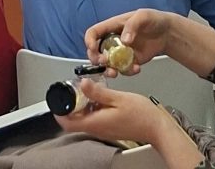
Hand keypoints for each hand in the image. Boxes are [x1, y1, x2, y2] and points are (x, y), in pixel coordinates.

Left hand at [57, 80, 205, 167]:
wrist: (157, 127)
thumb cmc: (141, 113)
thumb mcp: (118, 97)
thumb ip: (98, 92)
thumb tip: (82, 84)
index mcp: (96, 123)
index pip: (69, 123)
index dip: (60, 112)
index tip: (58, 99)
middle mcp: (98, 129)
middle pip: (75, 122)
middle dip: (70, 107)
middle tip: (72, 91)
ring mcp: (104, 129)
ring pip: (85, 120)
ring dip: (81, 107)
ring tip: (85, 90)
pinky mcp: (110, 127)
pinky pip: (95, 119)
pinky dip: (92, 109)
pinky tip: (99, 97)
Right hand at [85, 9, 169, 75]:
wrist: (167, 33)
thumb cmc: (153, 19)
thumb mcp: (143, 16)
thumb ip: (132, 26)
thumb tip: (124, 40)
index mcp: (112, 26)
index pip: (94, 32)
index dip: (89, 40)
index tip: (92, 48)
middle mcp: (113, 40)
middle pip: (96, 51)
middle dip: (96, 59)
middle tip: (104, 62)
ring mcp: (121, 52)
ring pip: (107, 64)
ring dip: (108, 70)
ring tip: (116, 72)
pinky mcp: (130, 62)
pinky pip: (123, 70)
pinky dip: (127, 72)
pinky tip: (137, 68)